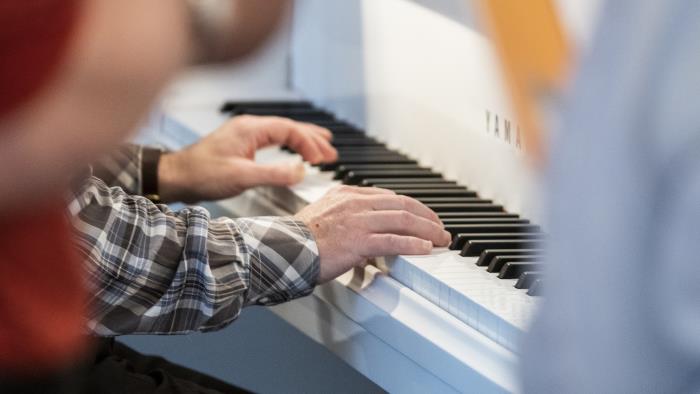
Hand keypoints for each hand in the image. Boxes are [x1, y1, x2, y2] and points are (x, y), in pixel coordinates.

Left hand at [158, 115, 336, 202]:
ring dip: (302, 141)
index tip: (322, 159)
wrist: (176, 177)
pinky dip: (289, 145)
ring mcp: (244, 136)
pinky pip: (272, 140)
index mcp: (250, 129)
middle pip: (289, 127)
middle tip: (331, 152)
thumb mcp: (242, 176)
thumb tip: (301, 171)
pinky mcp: (240, 146)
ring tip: (322, 149)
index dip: (309, 143)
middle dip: (312, 139)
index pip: (289, 130)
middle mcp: (248, 128)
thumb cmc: (201, 174)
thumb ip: (274, 174)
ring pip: (281, 132)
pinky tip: (294, 153)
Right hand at [294, 185, 451, 282]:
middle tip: (440, 228)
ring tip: (440, 239)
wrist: (283, 249)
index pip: (389, 196)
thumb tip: (365, 231)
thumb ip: (345, 216)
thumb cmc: (298, 239)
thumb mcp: (323, 215)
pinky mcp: (359, 241)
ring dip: (427, 230)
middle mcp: (355, 203)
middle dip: (426, 216)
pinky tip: (425, 248)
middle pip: (402, 204)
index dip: (412, 206)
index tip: (423, 216)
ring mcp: (358, 221)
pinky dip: (413, 244)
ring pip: (402, 220)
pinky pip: (393, 240)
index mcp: (347, 194)